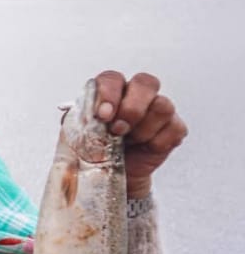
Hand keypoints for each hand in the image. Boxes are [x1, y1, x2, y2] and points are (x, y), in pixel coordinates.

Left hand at [91, 70, 185, 199]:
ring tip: (128, 142)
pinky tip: (144, 148)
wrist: (107, 174)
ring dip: (143, 128)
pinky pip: (175, 128)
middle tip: (118, 129)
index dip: (109, 94)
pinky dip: (158, 142)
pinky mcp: (173, 128)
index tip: (102, 116)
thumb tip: (85, 115)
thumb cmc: (92, 150)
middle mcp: (136, 95)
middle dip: (132, 108)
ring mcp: (158, 110)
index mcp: (110, 91)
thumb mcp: (78, 135)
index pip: (113, 78)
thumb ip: (80, 120)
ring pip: (163, 106)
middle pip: (145, 83)